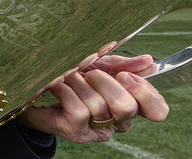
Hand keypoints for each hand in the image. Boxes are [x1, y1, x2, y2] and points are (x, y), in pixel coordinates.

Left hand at [19, 54, 169, 142]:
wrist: (34, 89)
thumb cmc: (70, 78)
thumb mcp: (98, 66)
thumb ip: (123, 65)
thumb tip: (150, 61)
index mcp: (129, 105)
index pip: (157, 111)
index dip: (146, 93)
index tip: (125, 76)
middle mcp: (117, 122)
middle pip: (127, 107)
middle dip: (106, 83)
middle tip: (90, 73)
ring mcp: (96, 129)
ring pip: (99, 105)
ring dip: (80, 83)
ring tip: (68, 75)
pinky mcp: (76, 131)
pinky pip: (79, 109)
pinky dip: (66, 90)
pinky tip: (56, 84)